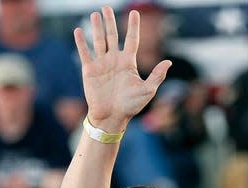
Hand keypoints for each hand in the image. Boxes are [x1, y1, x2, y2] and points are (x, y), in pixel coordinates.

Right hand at [73, 7, 170, 132]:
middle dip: (110, 22)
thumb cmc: (130, 106)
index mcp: (128, 62)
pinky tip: (79, 30)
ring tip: (96, 14)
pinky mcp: (89, 70)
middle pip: (113, 36)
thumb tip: (169, 62)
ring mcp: (101, 64)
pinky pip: (85, 53)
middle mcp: (114, 60)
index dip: (133, 26)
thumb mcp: (147, 90)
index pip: (132, 39)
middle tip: (107, 7)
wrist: (111, 117)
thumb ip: (157, 75)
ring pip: (99, 41)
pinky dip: (81, 42)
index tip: (135, 12)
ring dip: (97, 27)